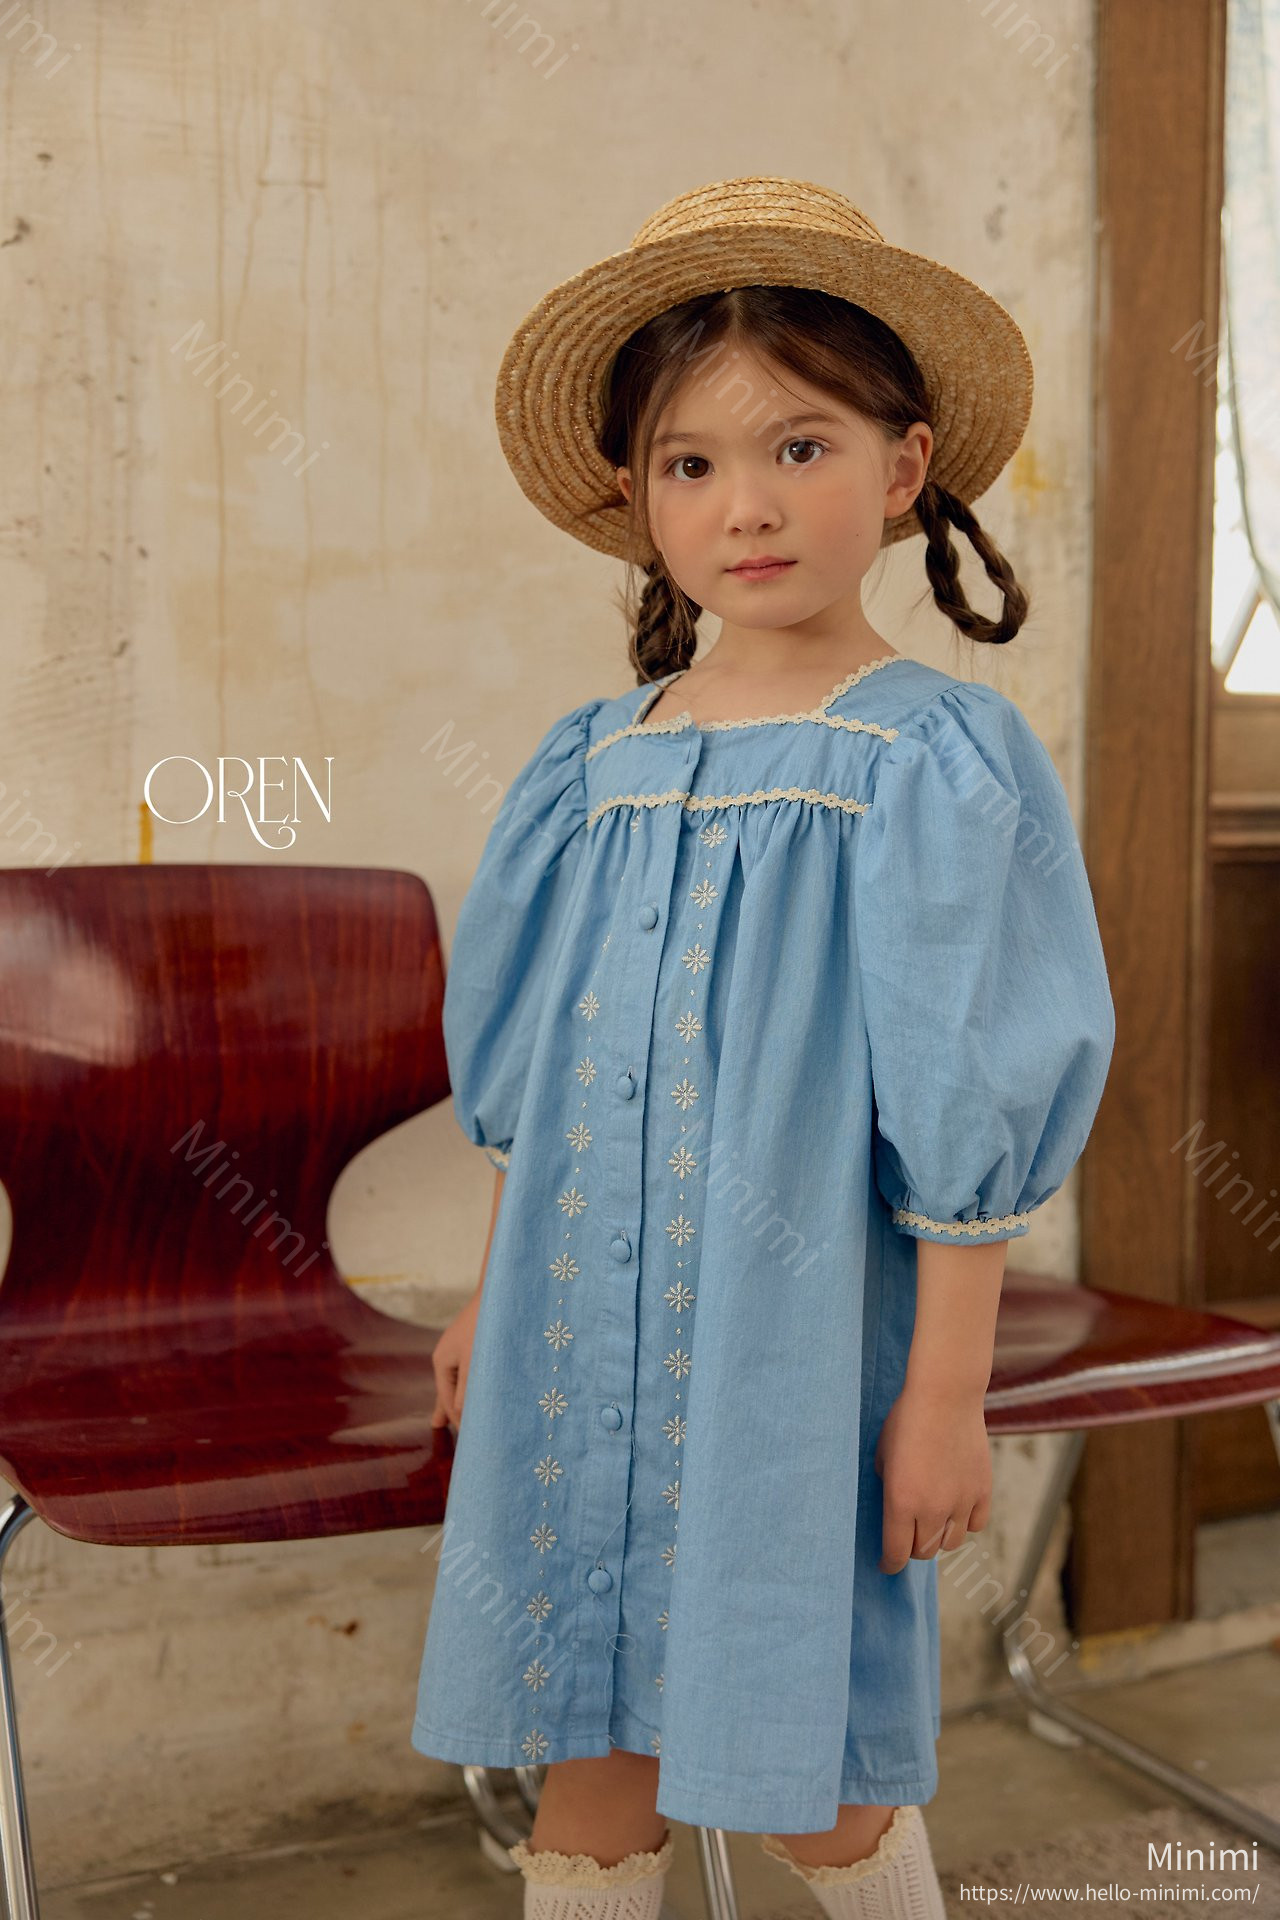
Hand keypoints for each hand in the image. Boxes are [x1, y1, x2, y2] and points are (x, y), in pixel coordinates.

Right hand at [430, 1289, 482, 1432]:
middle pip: (448, 1391)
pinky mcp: (471, 1344)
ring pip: (458, 1382)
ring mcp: (458, 1350)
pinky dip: (469, 1386)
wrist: (497, 1292)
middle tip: (441, 1430)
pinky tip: (473, 1391)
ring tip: (449, 1418)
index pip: (447, 1399)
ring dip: (461, 1399)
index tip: (470, 1440)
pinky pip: (468, 1372)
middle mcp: (446, 1357)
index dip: (458, 1420)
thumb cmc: (485, 1326)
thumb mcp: (475, 1361)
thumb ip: (467, 1388)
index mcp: (442, 1361)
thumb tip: (459, 1413)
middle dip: (450, 1411)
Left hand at [873, 1383, 991, 1574]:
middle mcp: (932, 1509)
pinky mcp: (983, 1491)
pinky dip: (964, 1523)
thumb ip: (887, 1485)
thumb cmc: (906, 1420)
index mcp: (901, 1501)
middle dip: (911, 1548)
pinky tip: (956, 1510)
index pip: (896, 1552)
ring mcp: (961, 1502)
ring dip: (938, 1537)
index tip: (885, 1565)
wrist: (945, 1395)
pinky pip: (975, 1524)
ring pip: (951, 1543)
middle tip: (906, 1537)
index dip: (889, 1564)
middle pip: (923, 1551)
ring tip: (931, 1522)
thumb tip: (893, 1506)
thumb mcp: (882, 1455)